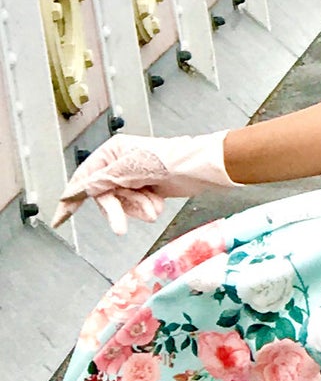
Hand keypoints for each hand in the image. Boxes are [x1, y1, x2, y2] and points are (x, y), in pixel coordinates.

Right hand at [51, 132, 233, 234]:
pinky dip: (147, 207)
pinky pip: (137, 207)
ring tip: (152, 203)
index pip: (84, 178)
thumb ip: (103, 180)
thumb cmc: (170, 160)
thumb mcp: (130, 170)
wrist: (199, 169)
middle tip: (120, 227)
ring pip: (122, 204)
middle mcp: (120, 164)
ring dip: (137, 207)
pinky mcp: (147, 190)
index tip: (60, 216)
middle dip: (117, 209)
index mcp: (112, 153)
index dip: (72, 198)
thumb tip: (82, 188)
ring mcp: (134, 178)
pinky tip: (158, 200)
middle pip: (104, 195)